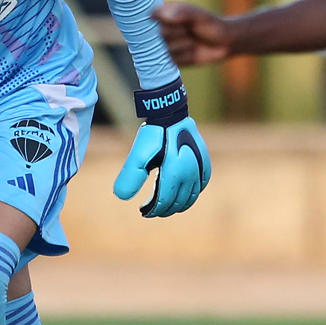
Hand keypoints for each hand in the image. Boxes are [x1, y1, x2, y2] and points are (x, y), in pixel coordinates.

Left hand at [111, 79, 211, 216]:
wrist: (171, 113)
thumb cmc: (153, 135)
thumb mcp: (137, 155)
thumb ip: (130, 176)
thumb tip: (121, 196)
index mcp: (174, 174)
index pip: (164, 202)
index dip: (153, 210)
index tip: (143, 211)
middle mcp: (190, 174)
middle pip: (178, 202)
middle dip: (164, 210)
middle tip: (153, 210)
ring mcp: (199, 168)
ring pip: (191, 196)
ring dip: (179, 205)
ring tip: (167, 206)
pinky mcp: (204, 161)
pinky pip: (201, 184)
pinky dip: (193, 193)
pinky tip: (184, 193)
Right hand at [153, 2, 234, 65]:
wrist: (224, 42)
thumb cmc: (211, 25)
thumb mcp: (199, 15)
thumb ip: (182, 12)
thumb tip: (163, 16)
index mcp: (168, 14)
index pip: (155, 14)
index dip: (168, 18)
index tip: (184, 19)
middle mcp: (165, 29)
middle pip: (162, 32)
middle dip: (181, 32)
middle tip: (193, 30)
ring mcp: (168, 44)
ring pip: (169, 48)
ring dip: (186, 45)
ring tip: (195, 41)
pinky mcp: (173, 59)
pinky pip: (174, 60)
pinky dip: (188, 57)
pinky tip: (195, 52)